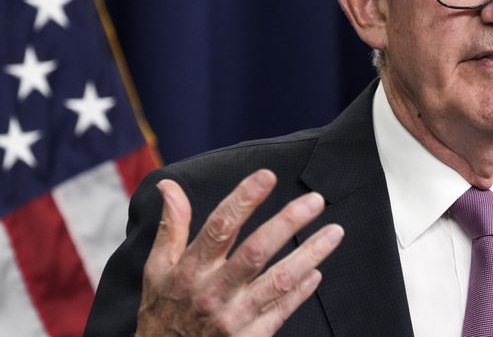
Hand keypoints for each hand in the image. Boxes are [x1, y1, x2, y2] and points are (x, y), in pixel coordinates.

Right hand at [135, 170, 343, 335]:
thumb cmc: (163, 311)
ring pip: (279, 281)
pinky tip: (317, 271)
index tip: (267, 176)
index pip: (220, 226)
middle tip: (315, 200)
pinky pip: (282, 310)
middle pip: (256, 251)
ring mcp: (235, 317)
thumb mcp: (158, 268)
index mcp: (192, 269)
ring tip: (335, 232)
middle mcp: (214, 291)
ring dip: (310, 254)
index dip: (244, 199)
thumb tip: (169, 185)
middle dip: (288, 222)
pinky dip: (302, 290)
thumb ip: (171, 226)